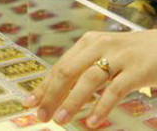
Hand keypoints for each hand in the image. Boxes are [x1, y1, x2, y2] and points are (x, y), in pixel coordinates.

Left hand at [24, 30, 156, 127]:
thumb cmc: (131, 54)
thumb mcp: (104, 56)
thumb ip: (83, 69)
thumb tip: (57, 93)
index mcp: (87, 43)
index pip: (59, 67)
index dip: (43, 86)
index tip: (29, 103)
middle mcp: (99, 46)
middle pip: (67, 72)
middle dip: (51, 95)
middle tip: (41, 115)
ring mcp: (118, 57)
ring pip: (87, 80)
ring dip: (72, 102)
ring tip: (60, 120)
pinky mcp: (136, 70)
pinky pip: (114, 90)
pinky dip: (101, 107)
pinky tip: (91, 121)